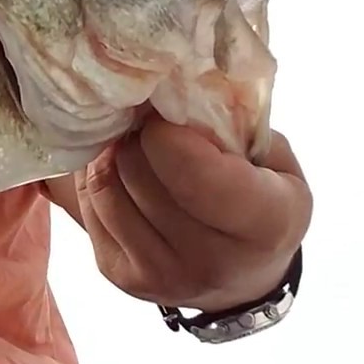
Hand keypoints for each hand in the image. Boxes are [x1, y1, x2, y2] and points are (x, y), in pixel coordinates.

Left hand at [75, 115, 310, 312]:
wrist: (244, 277)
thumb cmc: (263, 202)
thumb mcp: (275, 160)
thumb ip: (235, 126)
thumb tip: (170, 87)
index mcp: (264, 225)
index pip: (194, 173)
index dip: (167, 132)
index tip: (165, 113)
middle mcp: (211, 261)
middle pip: (140, 173)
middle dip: (137, 134)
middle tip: (145, 117)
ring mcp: (161, 275)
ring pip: (106, 186)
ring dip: (112, 152)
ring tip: (132, 139)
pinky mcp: (121, 275)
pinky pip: (88, 206)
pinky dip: (97, 176)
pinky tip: (118, 166)